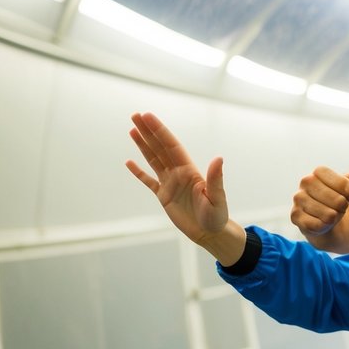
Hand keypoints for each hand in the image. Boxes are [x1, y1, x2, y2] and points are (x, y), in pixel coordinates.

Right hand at [126, 113, 244, 265]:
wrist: (210, 233)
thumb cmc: (217, 215)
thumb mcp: (217, 197)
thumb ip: (216, 178)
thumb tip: (219, 158)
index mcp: (189, 170)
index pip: (171, 146)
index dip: (159, 131)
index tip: (148, 116)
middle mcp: (178, 173)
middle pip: (160, 147)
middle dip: (148, 131)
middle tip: (135, 115)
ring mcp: (170, 183)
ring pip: (153, 160)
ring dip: (143, 145)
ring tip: (132, 129)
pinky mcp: (164, 196)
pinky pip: (148, 181)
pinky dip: (139, 172)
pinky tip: (129, 162)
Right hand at [290, 166, 348, 235]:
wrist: (327, 222)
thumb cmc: (339, 202)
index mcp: (319, 172)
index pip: (343, 183)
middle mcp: (306, 182)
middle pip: (338, 200)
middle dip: (344, 208)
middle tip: (341, 208)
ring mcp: (298, 199)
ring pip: (329, 215)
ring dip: (335, 218)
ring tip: (332, 215)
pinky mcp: (295, 216)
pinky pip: (318, 226)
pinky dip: (325, 227)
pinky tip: (323, 224)